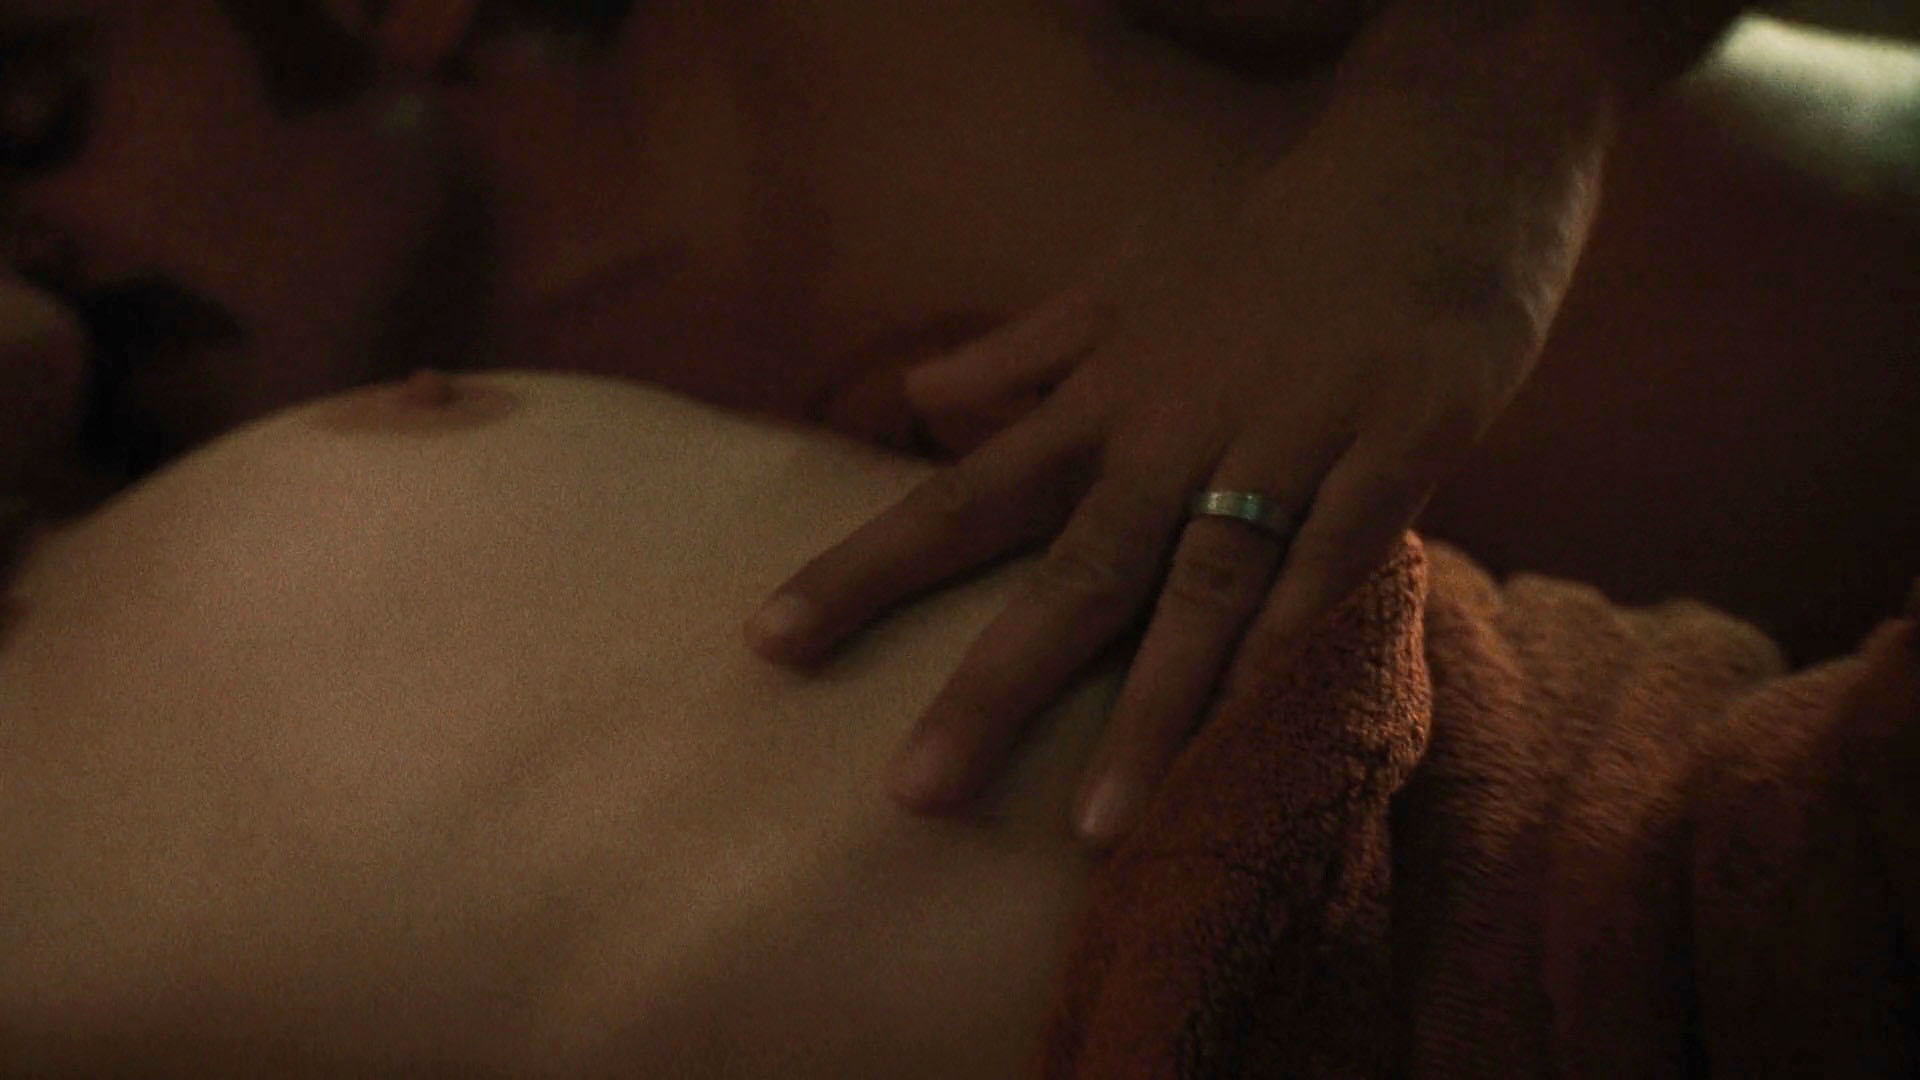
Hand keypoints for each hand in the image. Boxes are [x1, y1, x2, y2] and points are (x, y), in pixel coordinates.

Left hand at [748, 76, 1600, 844]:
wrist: (1434, 163)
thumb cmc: (1265, 237)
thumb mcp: (1124, 279)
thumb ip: (1024, 352)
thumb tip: (917, 397)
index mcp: (1103, 396)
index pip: (962, 494)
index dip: (866, 569)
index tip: (769, 641)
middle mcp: (1176, 430)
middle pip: (1071, 570)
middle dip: (990, 686)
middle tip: (912, 794)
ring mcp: (1287, 442)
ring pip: (1205, 590)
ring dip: (1152, 709)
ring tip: (1097, 826)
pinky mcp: (1397, 447)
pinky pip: (1337, 564)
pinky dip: (1296, 644)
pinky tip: (1257, 731)